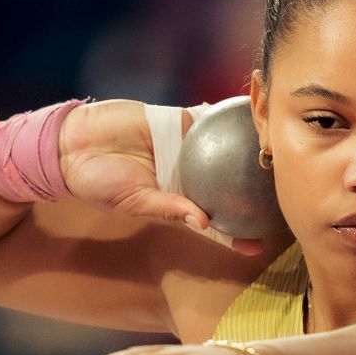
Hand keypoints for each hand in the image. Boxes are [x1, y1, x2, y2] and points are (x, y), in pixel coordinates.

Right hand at [59, 101, 263, 254]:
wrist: (73, 144)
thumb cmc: (98, 182)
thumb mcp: (133, 201)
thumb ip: (168, 209)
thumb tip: (202, 223)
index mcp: (178, 202)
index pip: (215, 221)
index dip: (238, 232)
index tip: (263, 243)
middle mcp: (188, 177)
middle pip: (229, 183)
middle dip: (254, 187)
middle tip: (282, 187)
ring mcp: (185, 149)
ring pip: (223, 148)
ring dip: (245, 145)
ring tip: (274, 145)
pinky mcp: (176, 121)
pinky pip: (205, 118)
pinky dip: (224, 115)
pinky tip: (246, 112)